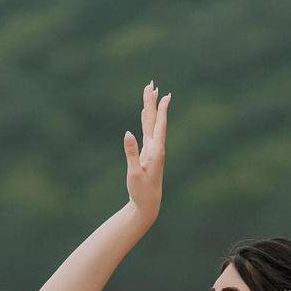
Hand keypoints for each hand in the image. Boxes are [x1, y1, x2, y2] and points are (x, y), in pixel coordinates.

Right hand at [122, 82, 169, 219]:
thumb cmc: (141, 192)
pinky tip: (144, 114)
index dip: (160, 108)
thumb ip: (130, 152)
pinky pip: (146, 132)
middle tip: (152, 84)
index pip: (158, 124)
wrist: (148, 205)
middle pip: (154, 120)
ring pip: (151, 125)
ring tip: (152, 94)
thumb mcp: (133, 173)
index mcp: (155, 151)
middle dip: (153, 102)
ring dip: (150, 109)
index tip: (163, 93)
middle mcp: (156, 148)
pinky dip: (145, 121)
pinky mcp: (147, 154)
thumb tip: (127, 133)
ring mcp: (152, 150)